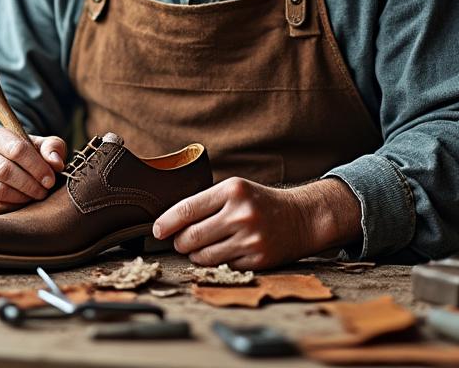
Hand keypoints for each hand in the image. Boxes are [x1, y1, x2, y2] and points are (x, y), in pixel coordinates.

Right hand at [0, 126, 67, 214]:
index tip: (50, 179)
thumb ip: (52, 148)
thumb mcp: (41, 145)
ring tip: (35, 196)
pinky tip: (23, 203)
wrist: (3, 165)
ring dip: (22, 197)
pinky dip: (13, 208)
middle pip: (4, 171)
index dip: (36, 166)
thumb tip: (56, 164)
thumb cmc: (26, 154)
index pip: (15, 149)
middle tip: (44, 191)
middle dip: (30, 184)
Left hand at [151, 177, 360, 269]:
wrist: (302, 218)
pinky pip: (223, 266)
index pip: (187, 209)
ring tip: (201, 248)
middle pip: (190, 237)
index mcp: (232, 191)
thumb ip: (206, 203)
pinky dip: (217, 263)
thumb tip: (169, 224)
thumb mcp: (235, 190)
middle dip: (179, 243)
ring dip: (195, 255)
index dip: (166, 223)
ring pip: (203, 256)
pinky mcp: (258, 259)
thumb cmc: (261, 203)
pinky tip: (224, 253)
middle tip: (180, 242)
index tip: (157, 230)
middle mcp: (241, 214)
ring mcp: (250, 239)